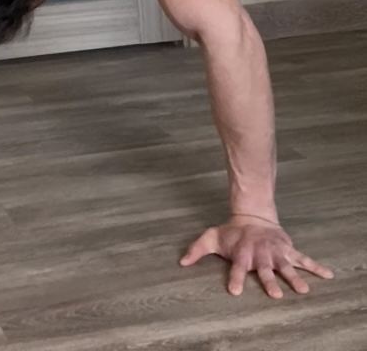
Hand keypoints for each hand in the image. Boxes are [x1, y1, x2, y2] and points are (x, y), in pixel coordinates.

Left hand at [181, 215, 333, 298]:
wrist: (253, 215)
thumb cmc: (232, 232)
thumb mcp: (212, 237)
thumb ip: (197, 249)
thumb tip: (181, 262)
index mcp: (242, 254)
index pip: (237, 268)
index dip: (235, 278)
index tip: (234, 291)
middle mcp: (260, 255)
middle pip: (265, 270)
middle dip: (269, 281)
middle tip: (275, 295)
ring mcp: (276, 252)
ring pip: (286, 267)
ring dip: (294, 278)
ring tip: (302, 291)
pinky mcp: (288, 250)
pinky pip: (304, 259)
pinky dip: (316, 267)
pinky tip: (328, 275)